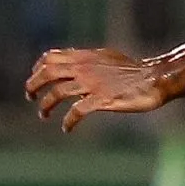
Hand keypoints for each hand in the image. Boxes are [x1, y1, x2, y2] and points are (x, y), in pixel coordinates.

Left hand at [27, 48, 167, 132]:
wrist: (153, 79)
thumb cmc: (132, 70)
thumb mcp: (105, 58)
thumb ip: (86, 60)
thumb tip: (71, 63)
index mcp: (84, 57)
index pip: (50, 58)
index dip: (38, 68)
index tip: (35, 79)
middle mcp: (84, 68)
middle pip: (47, 73)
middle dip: (33, 85)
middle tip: (30, 97)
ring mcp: (92, 84)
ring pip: (57, 93)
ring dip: (46, 105)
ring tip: (43, 114)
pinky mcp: (101, 100)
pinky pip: (77, 111)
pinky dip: (68, 121)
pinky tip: (67, 128)